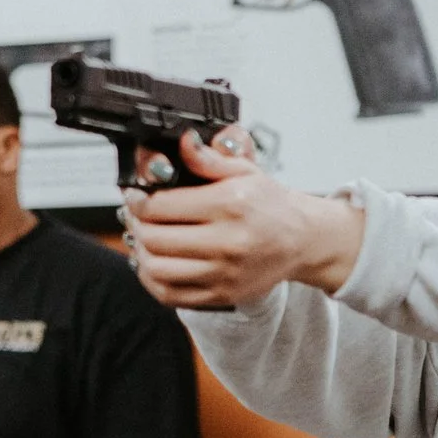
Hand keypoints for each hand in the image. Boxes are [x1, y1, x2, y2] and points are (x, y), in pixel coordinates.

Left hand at [123, 128, 365, 308]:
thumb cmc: (271, 205)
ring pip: (157, 269)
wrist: (303, 239)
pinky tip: (154, 264)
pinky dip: (152, 279)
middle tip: (137, 216)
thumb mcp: (245, 171)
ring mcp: (224, 273)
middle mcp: (227, 242)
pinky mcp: (222, 295)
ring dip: (140, 253)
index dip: (138, 200)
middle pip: (154, 238)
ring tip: (144, 239)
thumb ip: (209, 160)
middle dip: (136, 225)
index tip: (135, 196)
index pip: (162, 206)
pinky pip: (170, 294)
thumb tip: (183, 143)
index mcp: (229, 205)